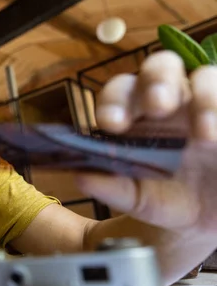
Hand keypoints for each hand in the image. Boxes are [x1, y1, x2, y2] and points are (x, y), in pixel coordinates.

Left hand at [76, 50, 216, 235]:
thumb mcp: (140, 200)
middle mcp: (172, 98)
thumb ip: (112, 188)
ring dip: (205, 98)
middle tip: (158, 106)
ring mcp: (208, 102)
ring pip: (207, 76)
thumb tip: (82, 178)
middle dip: (157, 80)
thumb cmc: (168, 199)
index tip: (111, 124)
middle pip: (161, 66)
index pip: (120, 92)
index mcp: (137, 114)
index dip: (114, 101)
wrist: (213, 220)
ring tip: (204, 137)